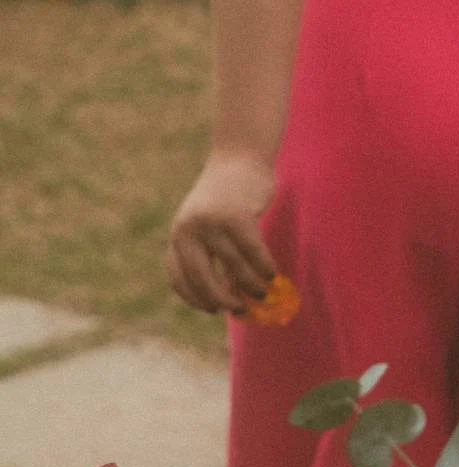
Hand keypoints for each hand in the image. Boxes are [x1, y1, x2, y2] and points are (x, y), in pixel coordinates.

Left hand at [166, 151, 277, 315]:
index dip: (195, 300)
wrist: (240, 157)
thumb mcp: (204, 222)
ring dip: (251, 286)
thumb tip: (220, 293)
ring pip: (234, 268)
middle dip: (223, 301)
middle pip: (203, 280)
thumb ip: (204, 250)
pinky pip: (254, 253)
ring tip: (263, 293)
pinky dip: (264, 267)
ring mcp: (213, 224)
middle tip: (240, 310)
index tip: (213, 309)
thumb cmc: (224, 194)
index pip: (179, 279)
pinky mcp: (237, 218)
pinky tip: (272, 274)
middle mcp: (189, 230)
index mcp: (178, 234)